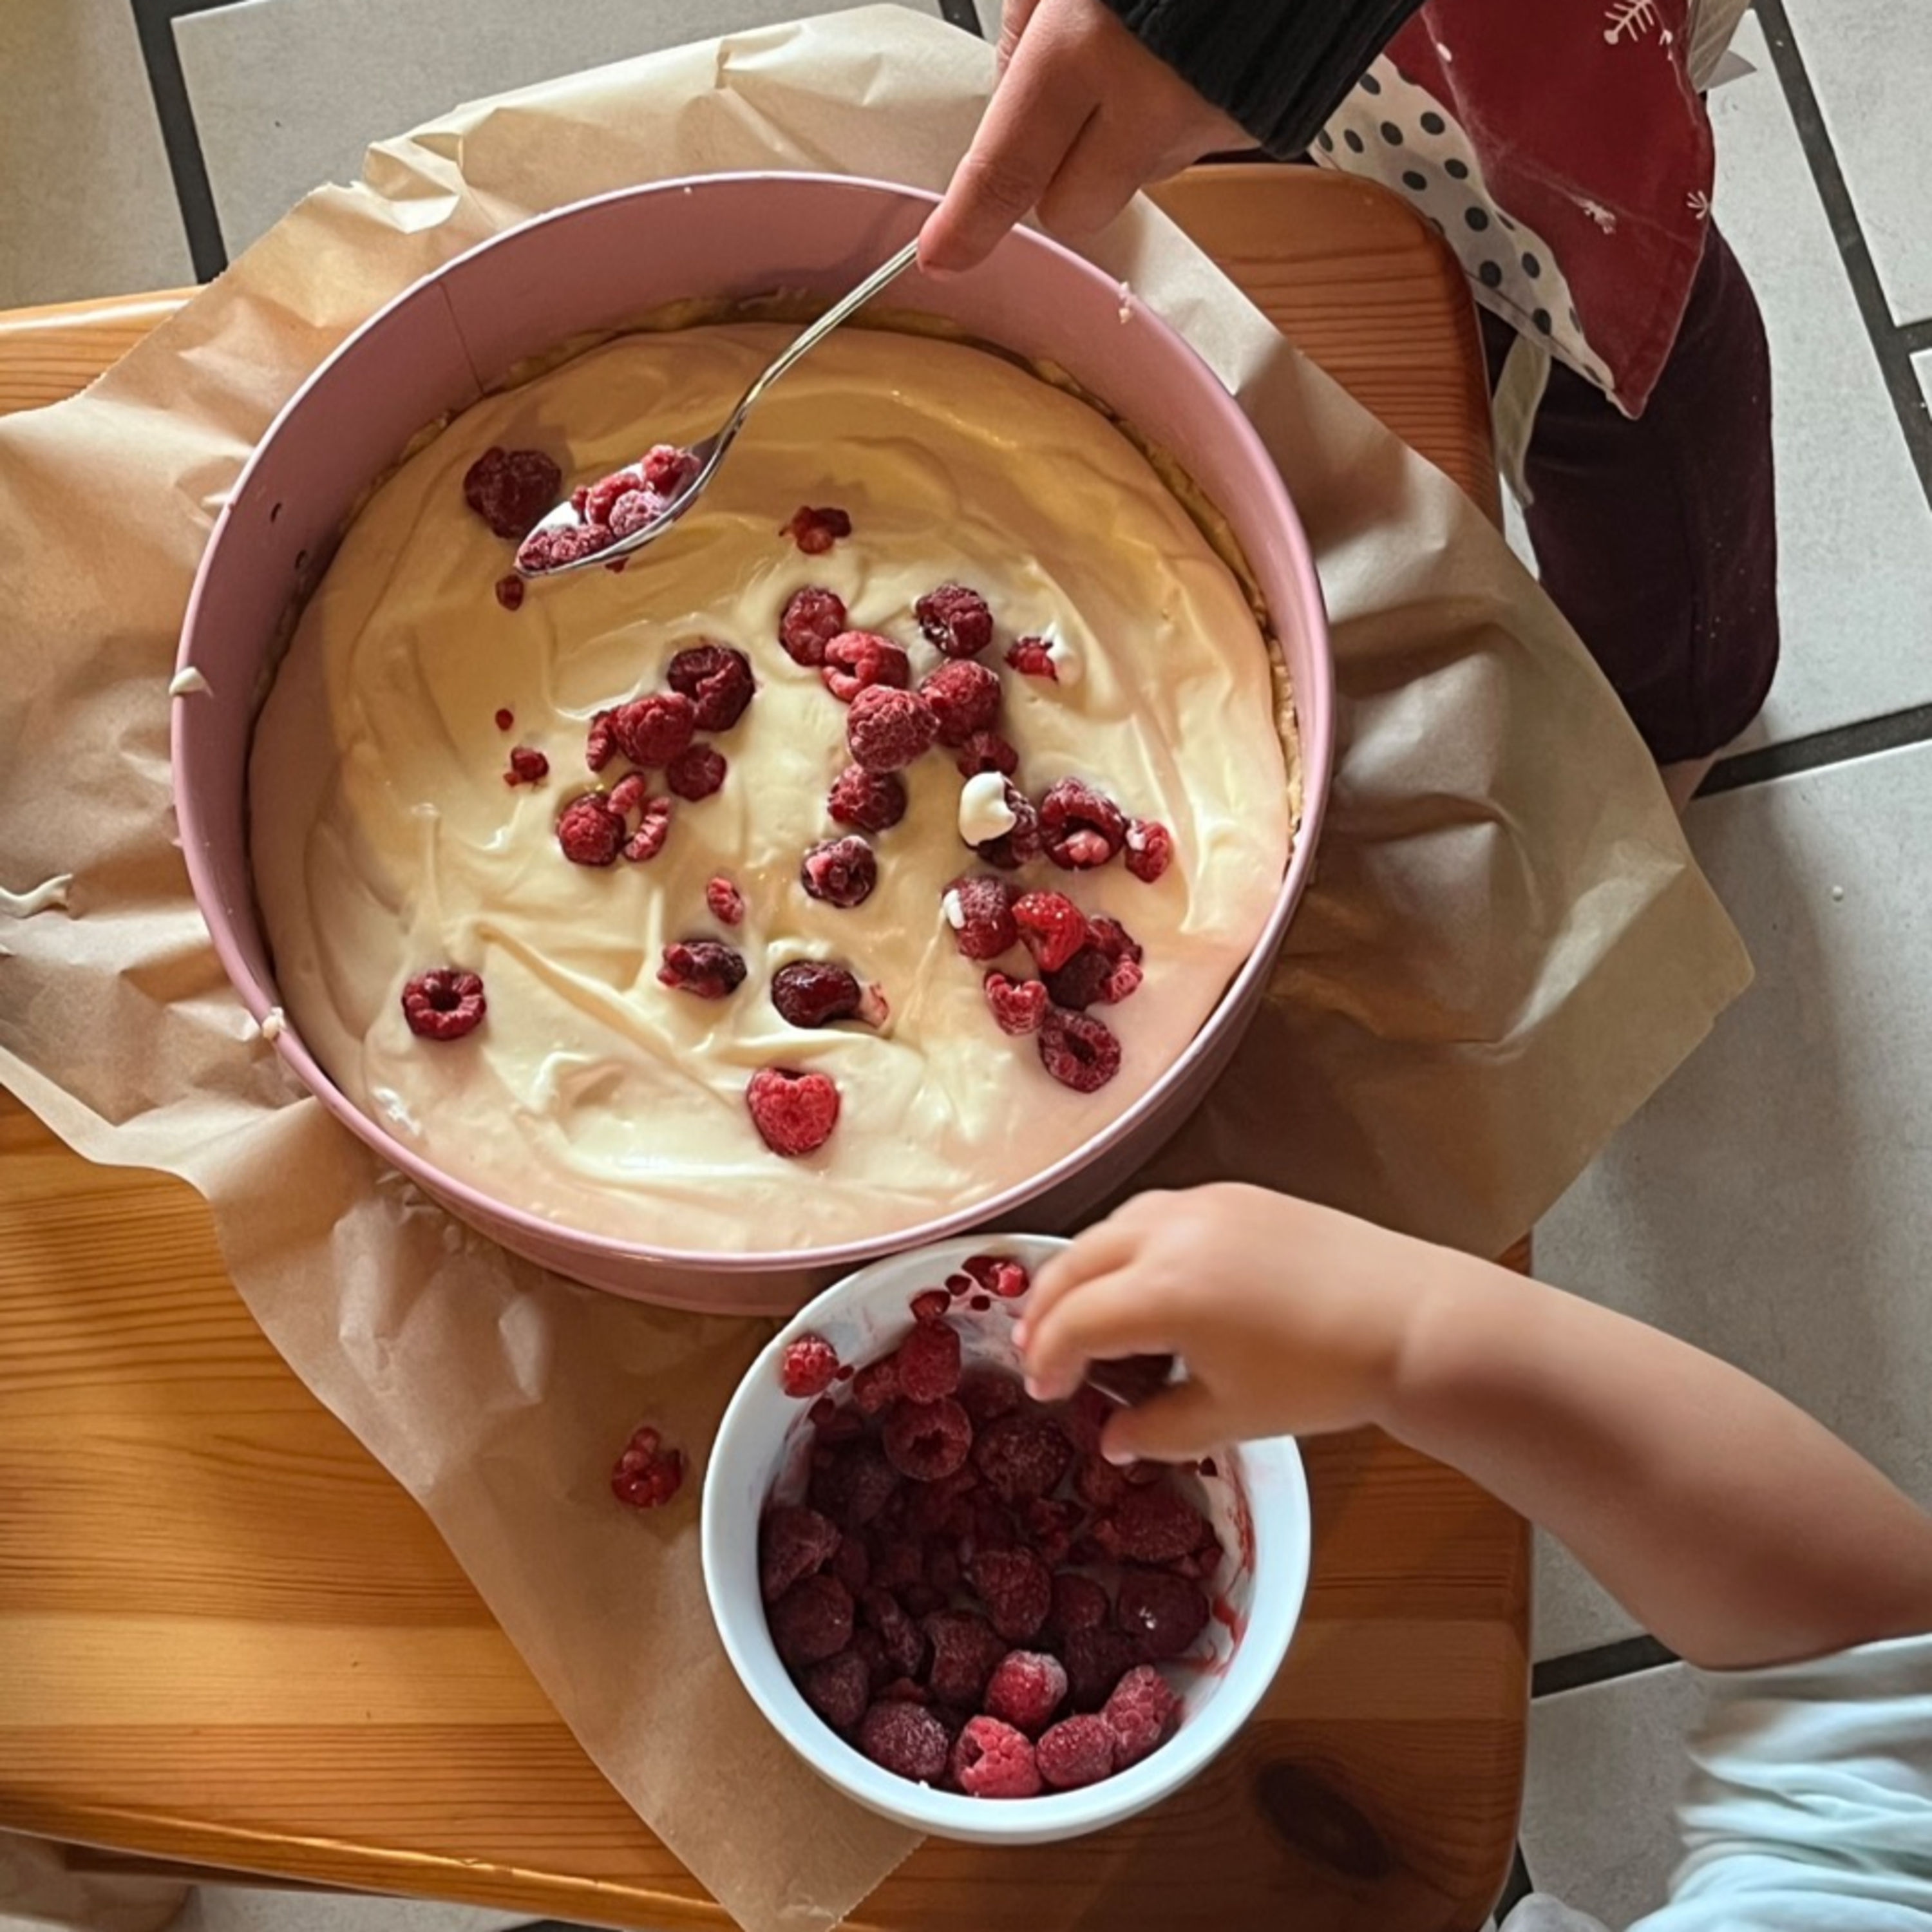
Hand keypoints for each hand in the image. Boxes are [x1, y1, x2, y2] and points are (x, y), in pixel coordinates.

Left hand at [919, 0, 1248, 274]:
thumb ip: (1030, 30)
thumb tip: (1016, 82)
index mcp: (1085, 48)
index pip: (1007, 171)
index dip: (969, 223)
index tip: (942, 254)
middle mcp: (1150, 103)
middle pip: (1073, 209)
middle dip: (1055, 179)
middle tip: (1059, 110)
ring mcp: (1208, 123)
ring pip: (1133, 179)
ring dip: (1118, 142)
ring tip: (1136, 61)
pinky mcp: (1252, 125)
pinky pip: (1185, 148)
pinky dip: (1170, 117)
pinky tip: (1179, 62)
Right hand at [1018, 1184, 1463, 1461]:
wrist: (1410, 1320)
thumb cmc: (1321, 1377)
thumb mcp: (1231, 1418)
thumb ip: (1158, 1428)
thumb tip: (1112, 1438)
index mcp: (1160, 1291)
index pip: (1072, 1321)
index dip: (1046, 1359)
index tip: (1043, 1391)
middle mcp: (1169, 1232)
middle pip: (1075, 1262)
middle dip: (1047, 1307)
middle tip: (1038, 1349)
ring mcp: (1203, 1204)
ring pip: (1111, 1228)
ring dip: (1082, 1268)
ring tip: (1080, 1310)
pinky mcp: (1236, 1195)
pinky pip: (1156, 1212)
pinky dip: (1127, 1243)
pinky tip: (1140, 1276)